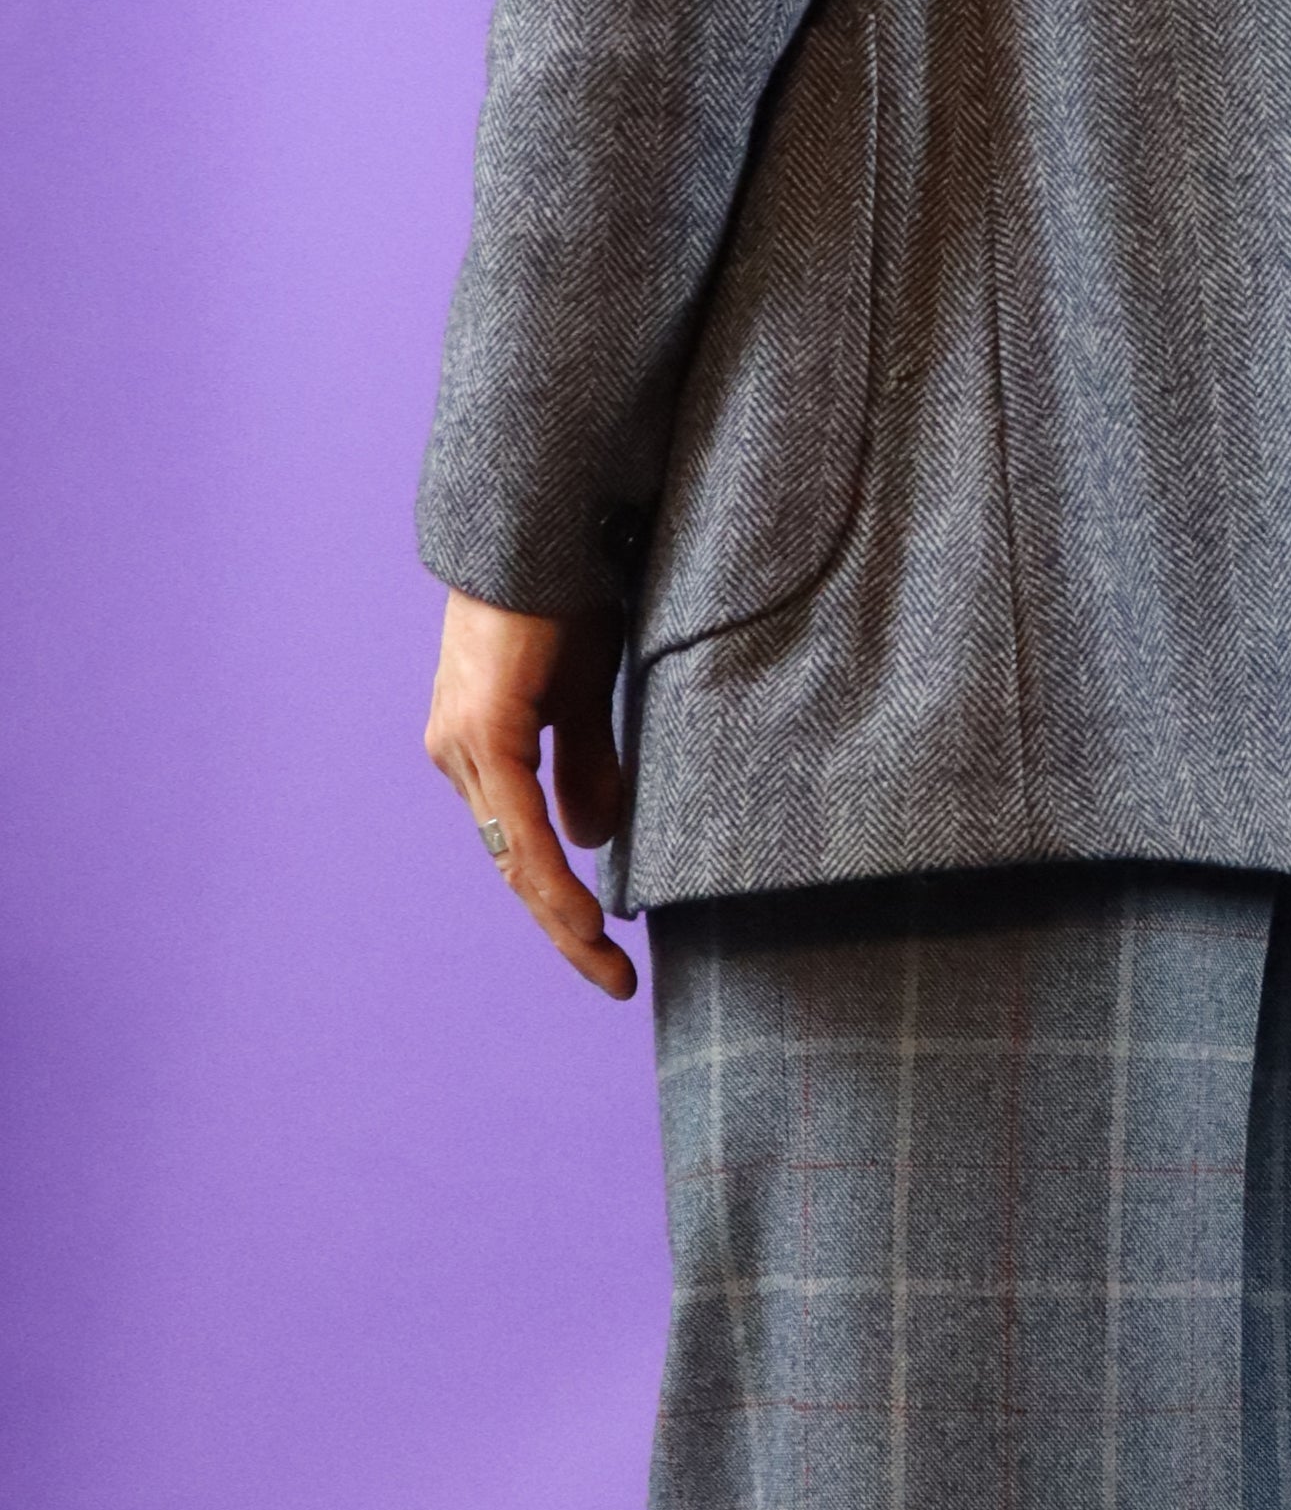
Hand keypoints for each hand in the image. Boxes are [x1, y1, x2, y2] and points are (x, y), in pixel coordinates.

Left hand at [425, 590, 638, 998]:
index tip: (607, 952)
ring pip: (511, 856)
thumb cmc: (563, 598)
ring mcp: (463, 746)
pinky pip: (515, 825)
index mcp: (481, 747)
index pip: (519, 845)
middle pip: (511, 865)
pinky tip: (581, 913)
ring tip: (605, 961)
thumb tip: (591, 839)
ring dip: (560, 915)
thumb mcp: (584, 692)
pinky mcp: (481, 731)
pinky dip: (550, 875)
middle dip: (563, 929)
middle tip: (613, 980)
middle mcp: (459, 755)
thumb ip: (585, 762)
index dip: (561, 903)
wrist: (541, 530)